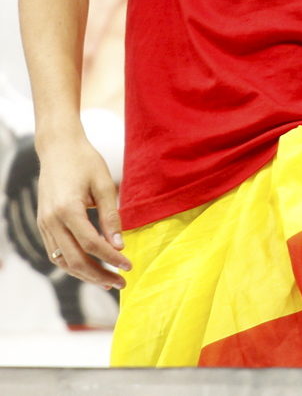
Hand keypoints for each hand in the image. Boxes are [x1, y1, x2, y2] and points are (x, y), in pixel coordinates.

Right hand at [36, 134, 130, 289]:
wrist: (58, 148)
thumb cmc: (85, 161)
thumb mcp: (104, 184)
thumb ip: (111, 216)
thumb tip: (120, 245)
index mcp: (68, 209)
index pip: (92, 244)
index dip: (112, 258)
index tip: (129, 266)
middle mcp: (52, 221)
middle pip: (75, 260)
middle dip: (99, 275)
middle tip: (121, 282)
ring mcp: (44, 224)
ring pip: (62, 261)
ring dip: (84, 274)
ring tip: (107, 281)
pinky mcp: (42, 224)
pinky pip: (55, 252)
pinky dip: (72, 264)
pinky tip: (90, 267)